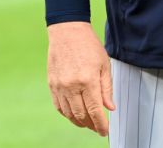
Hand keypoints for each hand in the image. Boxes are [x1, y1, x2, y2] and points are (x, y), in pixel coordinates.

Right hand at [47, 21, 114, 135]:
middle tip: (98, 127)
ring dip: (79, 122)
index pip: (95, 110)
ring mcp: (60, 86)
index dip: (100, 124)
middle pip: (81, 115)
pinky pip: (59, 107)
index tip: (105, 131)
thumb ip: (107, 88)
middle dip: (91, 125)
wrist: (68, 32)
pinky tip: (75, 114)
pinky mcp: (52, 85)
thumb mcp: (104, 64)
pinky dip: (67, 114)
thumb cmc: (88, 45)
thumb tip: (110, 107)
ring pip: (69, 114)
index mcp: (88, 80)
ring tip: (88, 123)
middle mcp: (72, 86)